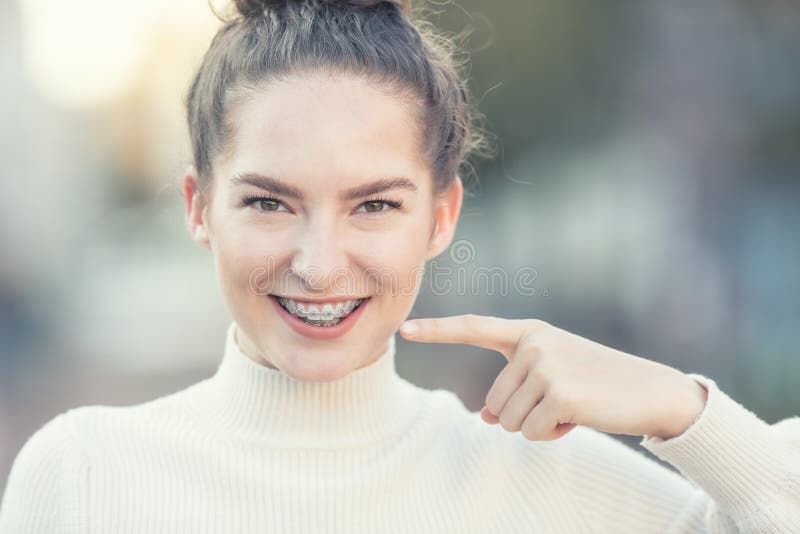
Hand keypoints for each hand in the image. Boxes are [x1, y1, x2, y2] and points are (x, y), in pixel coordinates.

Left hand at [399, 315, 707, 441]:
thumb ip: (516, 390)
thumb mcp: (554, 380)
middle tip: (564, 401)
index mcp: (530, 333)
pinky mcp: (558, 391)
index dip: (437, 330)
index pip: (475, 328)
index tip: (405, 329)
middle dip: (523, 415)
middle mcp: (533, 343)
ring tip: (573, 407)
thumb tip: (487, 419)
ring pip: (509, 420)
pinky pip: (531, 432)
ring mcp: (545, 365)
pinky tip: (580, 417)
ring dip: (538, 426)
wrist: (652, 391)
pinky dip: (553, 435)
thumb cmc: (599, 386)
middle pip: (494, 401)